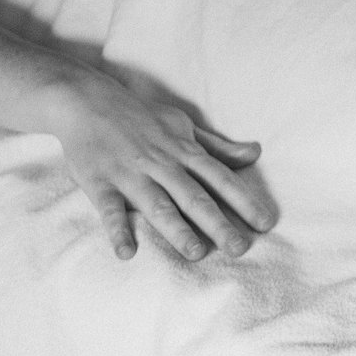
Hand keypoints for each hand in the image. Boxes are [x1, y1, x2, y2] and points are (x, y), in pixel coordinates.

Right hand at [43, 72, 276, 263]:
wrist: (89, 101)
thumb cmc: (143, 117)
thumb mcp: (184, 126)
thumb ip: (218, 146)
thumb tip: (255, 153)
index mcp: (184, 150)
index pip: (220, 178)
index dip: (245, 200)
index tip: (266, 222)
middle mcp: (162, 163)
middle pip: (194, 196)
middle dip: (218, 222)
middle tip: (240, 248)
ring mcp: (131, 173)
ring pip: (158, 204)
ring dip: (177, 229)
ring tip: (197, 253)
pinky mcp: (100, 182)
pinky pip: (109, 210)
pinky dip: (117, 230)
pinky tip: (127, 253)